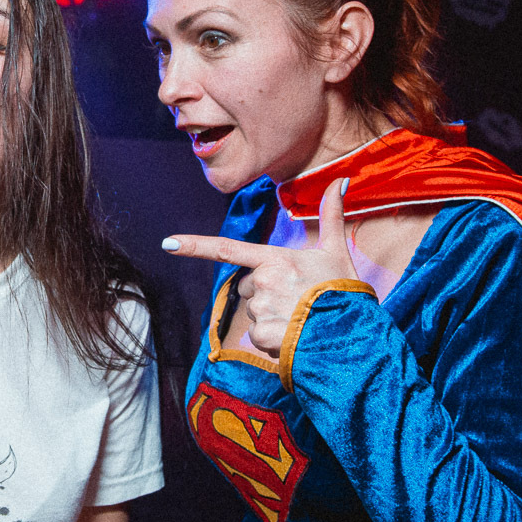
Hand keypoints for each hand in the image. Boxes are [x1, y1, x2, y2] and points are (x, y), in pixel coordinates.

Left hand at [162, 177, 356, 357]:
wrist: (353, 332)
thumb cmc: (343, 290)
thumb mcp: (336, 251)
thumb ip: (331, 216)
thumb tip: (340, 180)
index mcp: (275, 259)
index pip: (227, 249)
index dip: (194, 245)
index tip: (167, 243)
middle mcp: (263, 282)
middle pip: (250, 288)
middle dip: (267, 294)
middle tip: (298, 300)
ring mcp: (261, 309)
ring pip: (254, 313)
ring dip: (272, 318)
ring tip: (301, 319)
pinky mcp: (263, 336)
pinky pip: (259, 337)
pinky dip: (274, 340)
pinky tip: (295, 336)